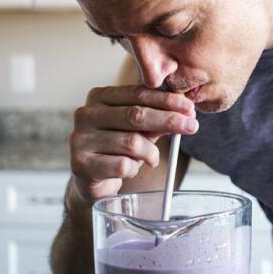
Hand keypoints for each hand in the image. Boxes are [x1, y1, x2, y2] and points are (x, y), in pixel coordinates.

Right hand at [68, 85, 197, 204]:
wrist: (90, 179)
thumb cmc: (116, 149)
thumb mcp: (138, 129)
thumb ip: (157, 119)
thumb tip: (186, 113)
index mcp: (99, 97)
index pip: (138, 94)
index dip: (166, 101)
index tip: (189, 108)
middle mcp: (86, 114)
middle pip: (136, 115)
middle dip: (169, 121)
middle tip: (192, 127)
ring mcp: (80, 139)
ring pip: (131, 142)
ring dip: (150, 153)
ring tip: (152, 159)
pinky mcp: (80, 164)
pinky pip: (122, 165)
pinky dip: (134, 169)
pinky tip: (130, 169)